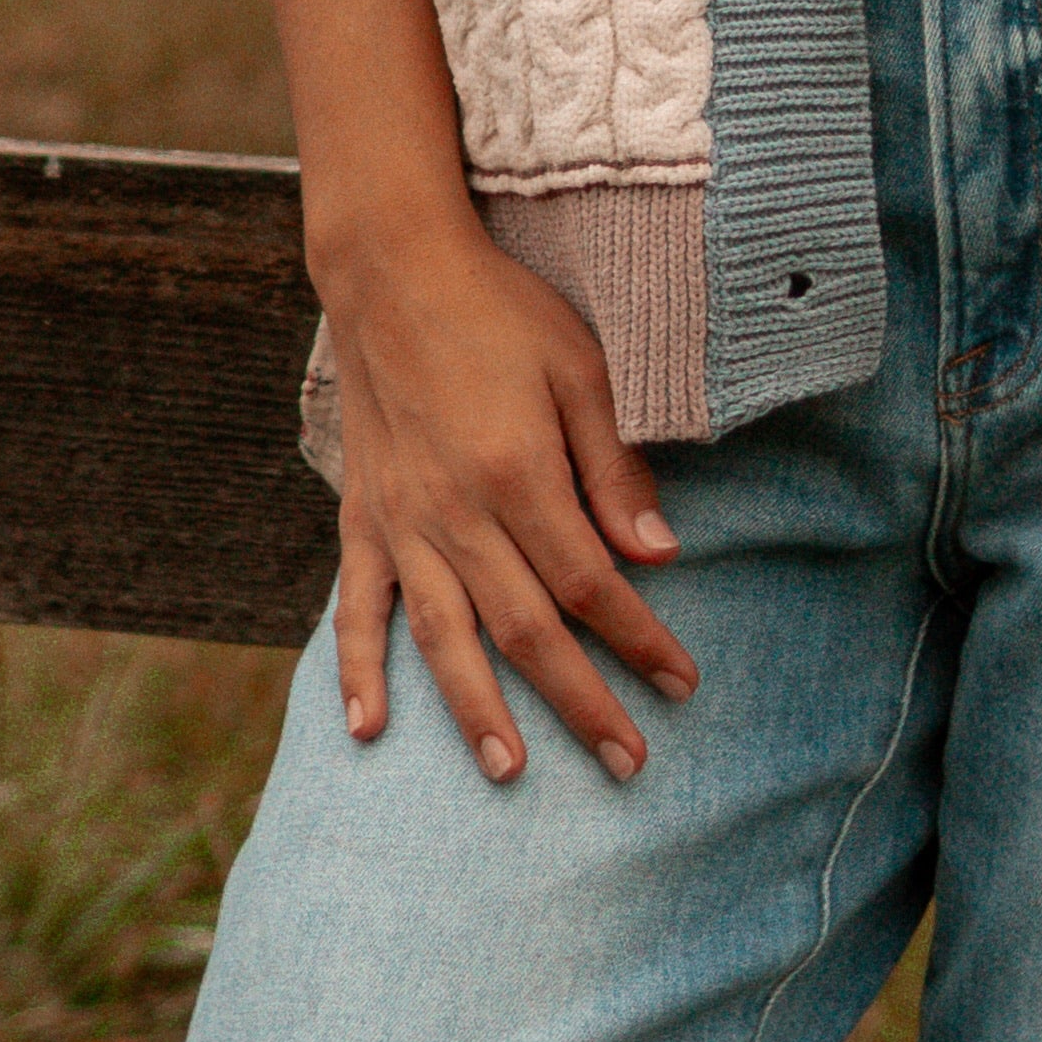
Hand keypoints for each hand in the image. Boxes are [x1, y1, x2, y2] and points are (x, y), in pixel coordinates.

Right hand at [319, 214, 698, 785]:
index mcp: (516, 473)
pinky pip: (359, 606)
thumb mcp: (579, 368)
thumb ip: (614, 465)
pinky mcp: (365, 517)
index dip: (640, 639)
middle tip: (628, 764)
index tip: (683, 684)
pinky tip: (369, 729)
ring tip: (511, 772)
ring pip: (446, 636)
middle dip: (581, 703)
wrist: (393, 270)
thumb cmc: (499, 312)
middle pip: (526, 630)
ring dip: (479, 711)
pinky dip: (358, 669)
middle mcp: (455, 511)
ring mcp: (403, 520)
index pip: (590, 583)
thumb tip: (660, 554)